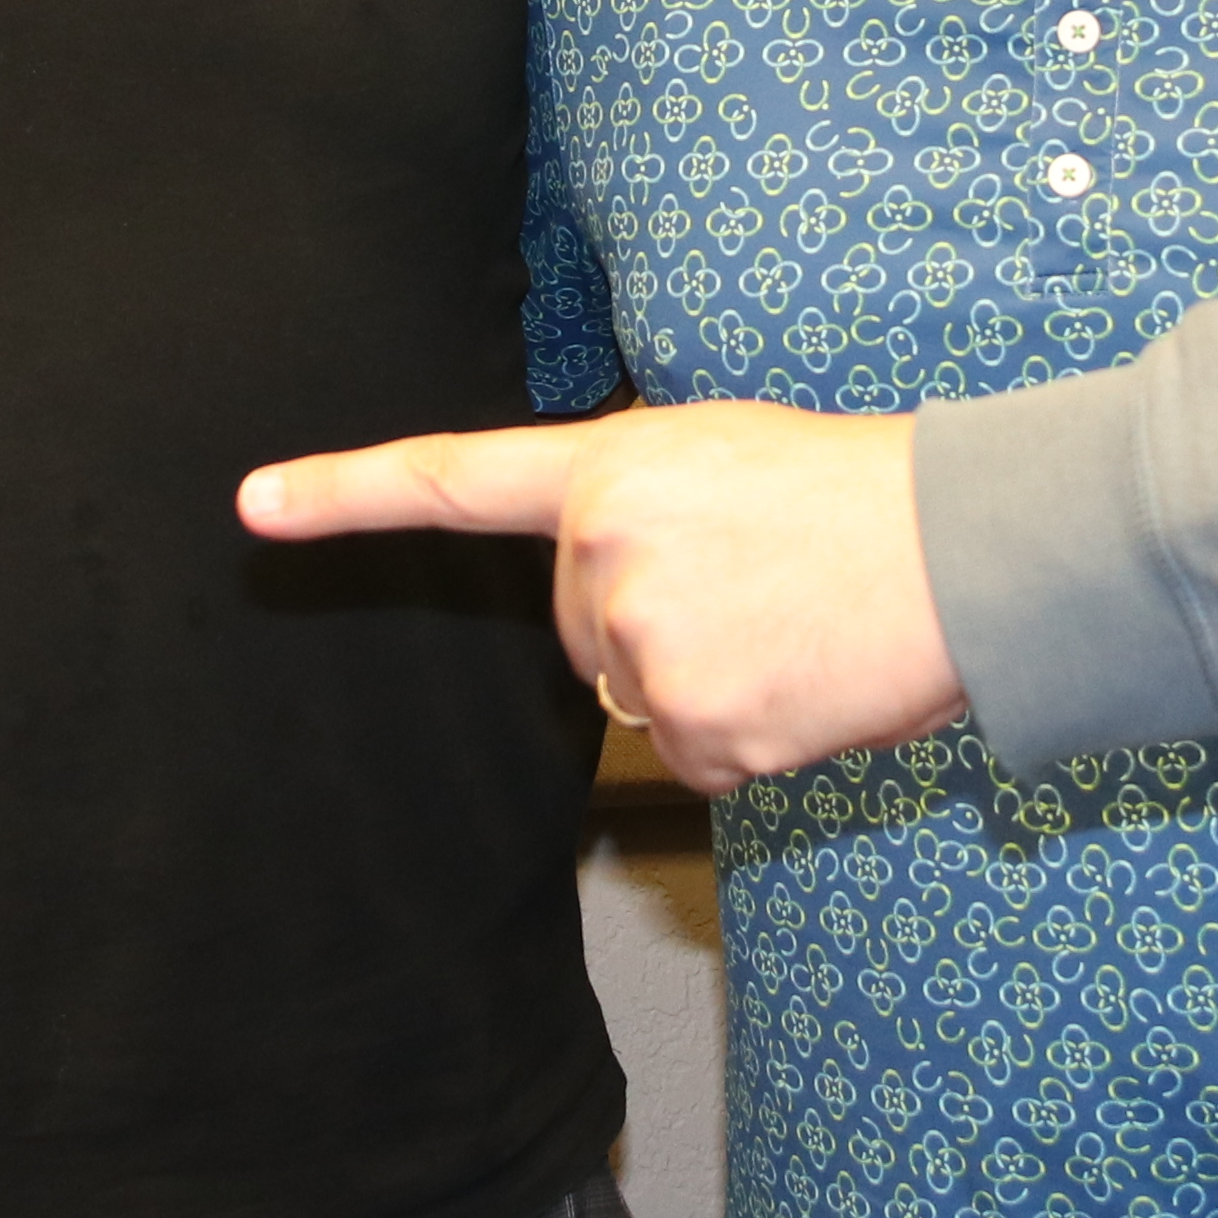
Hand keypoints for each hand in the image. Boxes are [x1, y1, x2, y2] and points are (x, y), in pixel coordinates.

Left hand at [239, 402, 953, 790]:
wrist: (964, 548)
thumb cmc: (862, 498)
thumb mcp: (726, 459)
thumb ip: (636, 513)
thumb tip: (609, 616)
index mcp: (610, 469)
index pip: (451, 479)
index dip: (342, 494)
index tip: (253, 507)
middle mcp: (603, 551)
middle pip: (581, 636)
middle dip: (655, 627)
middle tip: (763, 585)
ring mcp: (643, 643)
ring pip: (643, 702)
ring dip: (715, 684)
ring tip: (799, 624)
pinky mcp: (696, 725)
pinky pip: (700, 758)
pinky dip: (754, 739)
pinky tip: (809, 681)